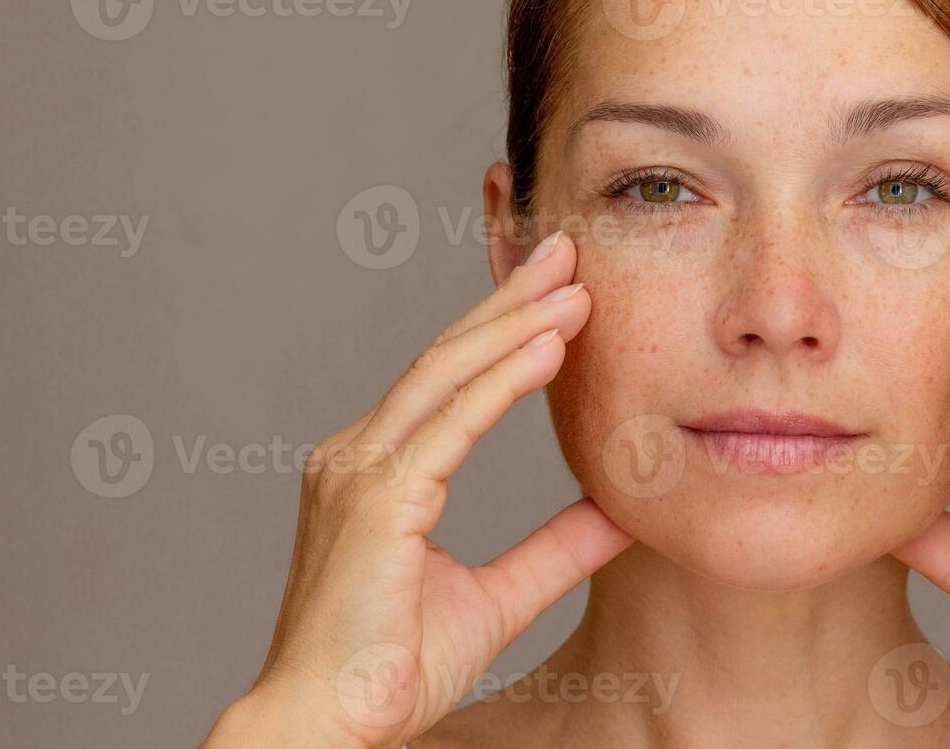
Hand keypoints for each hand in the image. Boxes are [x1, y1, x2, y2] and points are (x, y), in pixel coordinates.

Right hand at [203, 229, 631, 748]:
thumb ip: (555, 551)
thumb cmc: (390, 669)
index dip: (504, 328)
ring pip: (447, 374)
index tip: (559, 290)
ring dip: (516, 323)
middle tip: (568, 249)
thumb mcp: (498, 598)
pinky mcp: (372, 498)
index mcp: (376, 468)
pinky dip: (502, 381)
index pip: (449, 378)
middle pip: (447, 356)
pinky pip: (450, 424)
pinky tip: (550, 347)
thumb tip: (620, 513)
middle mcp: (357, 454)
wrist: (329, 727)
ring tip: (576, 283)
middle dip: (511, 298)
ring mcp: (356, 469)